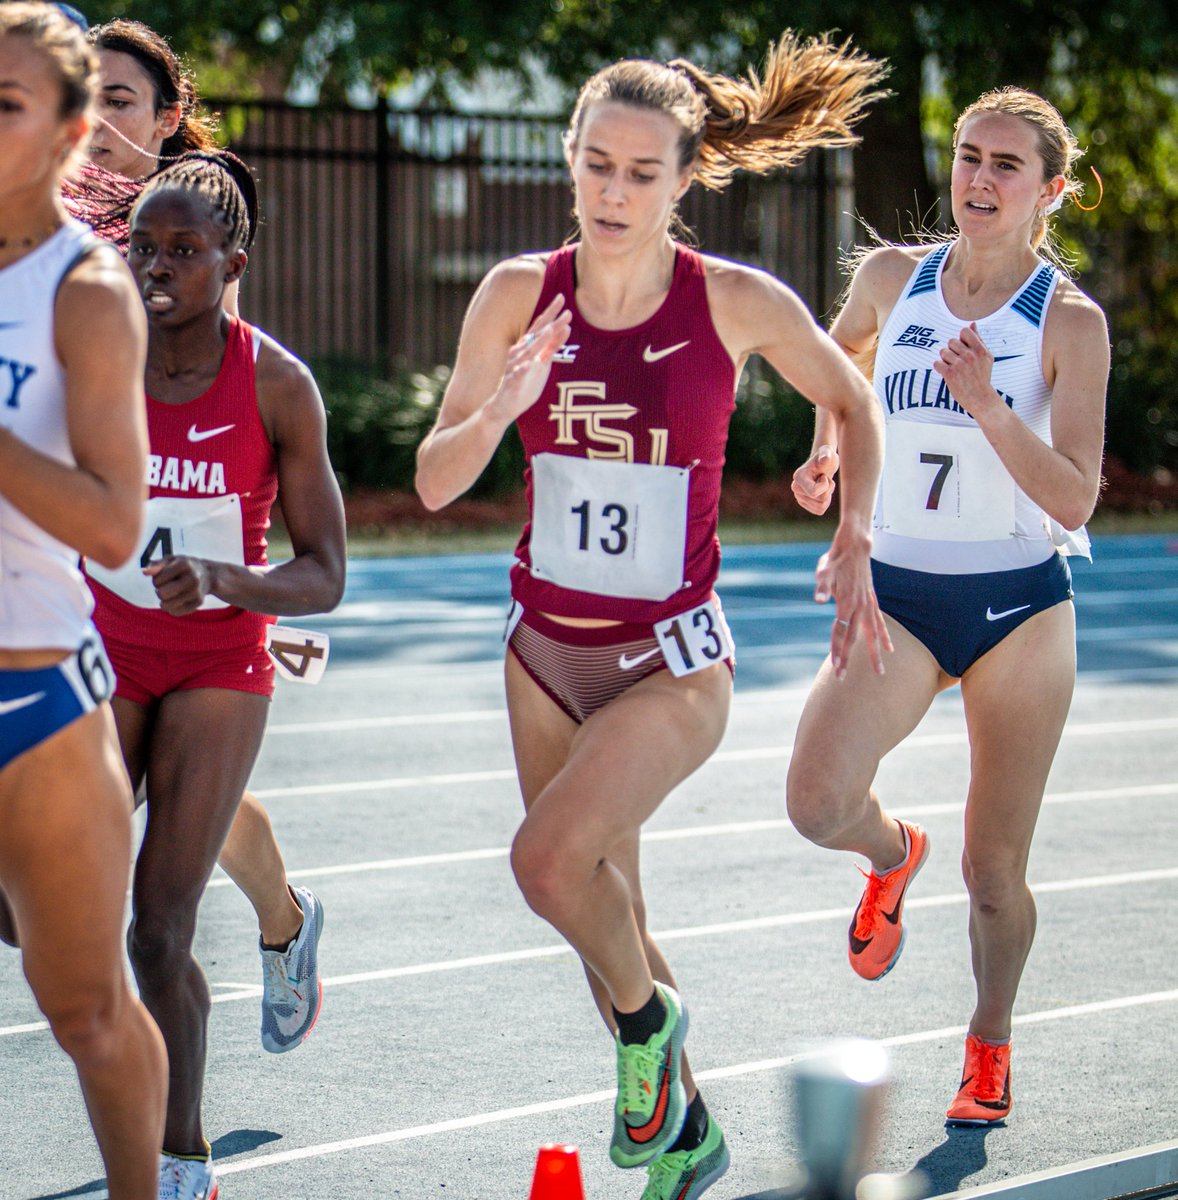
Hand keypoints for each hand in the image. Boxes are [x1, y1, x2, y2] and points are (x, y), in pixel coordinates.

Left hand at [143, 555, 214, 615]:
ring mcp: (197, 591)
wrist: (208, 575)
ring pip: (166, 606)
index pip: (157, 581)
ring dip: (164, 601)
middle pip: (162, 594)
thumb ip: (156, 565)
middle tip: (166, 587)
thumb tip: (144, 572)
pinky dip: (172, 609)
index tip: (165, 577)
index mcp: (184, 564)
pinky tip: (177, 601)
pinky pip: (175, 612)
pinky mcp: (199, 602)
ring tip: (171, 594)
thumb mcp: (170, 560)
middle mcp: (193, 578)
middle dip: (160, 592)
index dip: (156, 580)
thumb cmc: (183, 567)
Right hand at [484, 294, 572, 425]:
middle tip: (563, 306)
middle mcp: (520, 353)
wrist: (502, 407)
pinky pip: (517, 375)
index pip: (540, 326)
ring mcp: (515, 367)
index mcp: (528, 348)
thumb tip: (566, 327)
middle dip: (549, 320)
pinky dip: (523, 369)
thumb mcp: (542, 364)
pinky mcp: (511, 384)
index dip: (551, 312)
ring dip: (538, 341)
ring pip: (527, 352)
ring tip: (549, 330)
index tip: (562, 297)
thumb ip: (552, 346)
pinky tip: (530, 364)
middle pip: (536, 334)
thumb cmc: (524, 384)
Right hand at [791, 443, 839, 514]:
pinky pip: (820, 510)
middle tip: (824, 478)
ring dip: (827, 495)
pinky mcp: (805, 504)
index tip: (823, 475)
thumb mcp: (828, 453)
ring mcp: (799, 498)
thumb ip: (826, 454)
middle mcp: (796, 489)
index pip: (814, 492)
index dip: (826, 485)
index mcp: (798, 477)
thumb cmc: (826, 457)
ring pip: (821, 507)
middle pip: (820, 501)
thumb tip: (824, 459)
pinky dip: (825, 502)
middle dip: (828, 490)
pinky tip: (822, 491)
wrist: (823, 464)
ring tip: (823, 484)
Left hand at [814, 528, 891, 678]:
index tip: (836, 667)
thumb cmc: (835, 560)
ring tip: (880, 673)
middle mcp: (859, 607)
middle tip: (842, 678)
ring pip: (872, 635)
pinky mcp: (872, 602)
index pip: (840, 633)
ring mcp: (868, 605)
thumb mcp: (823, 571)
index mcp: (846, 603)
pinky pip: (880, 624)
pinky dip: (884, 637)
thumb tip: (818, 600)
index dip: (837, 651)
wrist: (856, 546)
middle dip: (848, 659)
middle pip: (854, 639)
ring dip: (875, 654)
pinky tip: (890, 649)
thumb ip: (822, 586)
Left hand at [932, 322, 1000, 420]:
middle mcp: (970, 356)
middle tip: (957, 361)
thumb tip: (972, 324)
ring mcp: (960, 365)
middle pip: (951, 341)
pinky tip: (946, 372)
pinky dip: (939, 367)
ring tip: (953, 367)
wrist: (980, 398)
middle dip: (951, 350)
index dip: (960, 339)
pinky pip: (937, 363)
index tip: (962, 349)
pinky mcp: (950, 374)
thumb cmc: (982, 376)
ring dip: (945, 359)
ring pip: (943, 352)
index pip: (964, 331)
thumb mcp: (986, 357)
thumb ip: (978, 340)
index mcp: (980, 349)